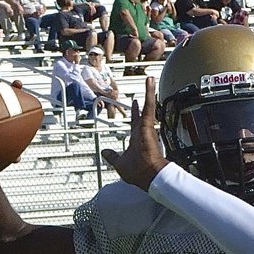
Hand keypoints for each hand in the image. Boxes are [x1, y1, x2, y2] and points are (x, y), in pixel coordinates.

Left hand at [102, 75, 167, 191]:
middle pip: (142, 112)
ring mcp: (146, 127)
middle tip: (144, 89)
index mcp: (136, 140)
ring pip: (148, 105)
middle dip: (142, 101)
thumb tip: (104, 152)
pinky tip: (149, 80)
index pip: (135, 123)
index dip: (134, 114)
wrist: (149, 175)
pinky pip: (149, 105)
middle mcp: (142, 132)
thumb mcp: (119, 163)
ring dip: (149, 92)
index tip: (134, 106)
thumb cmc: (138, 172)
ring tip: (149, 79)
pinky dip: (149, 92)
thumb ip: (112, 156)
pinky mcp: (148, 124)